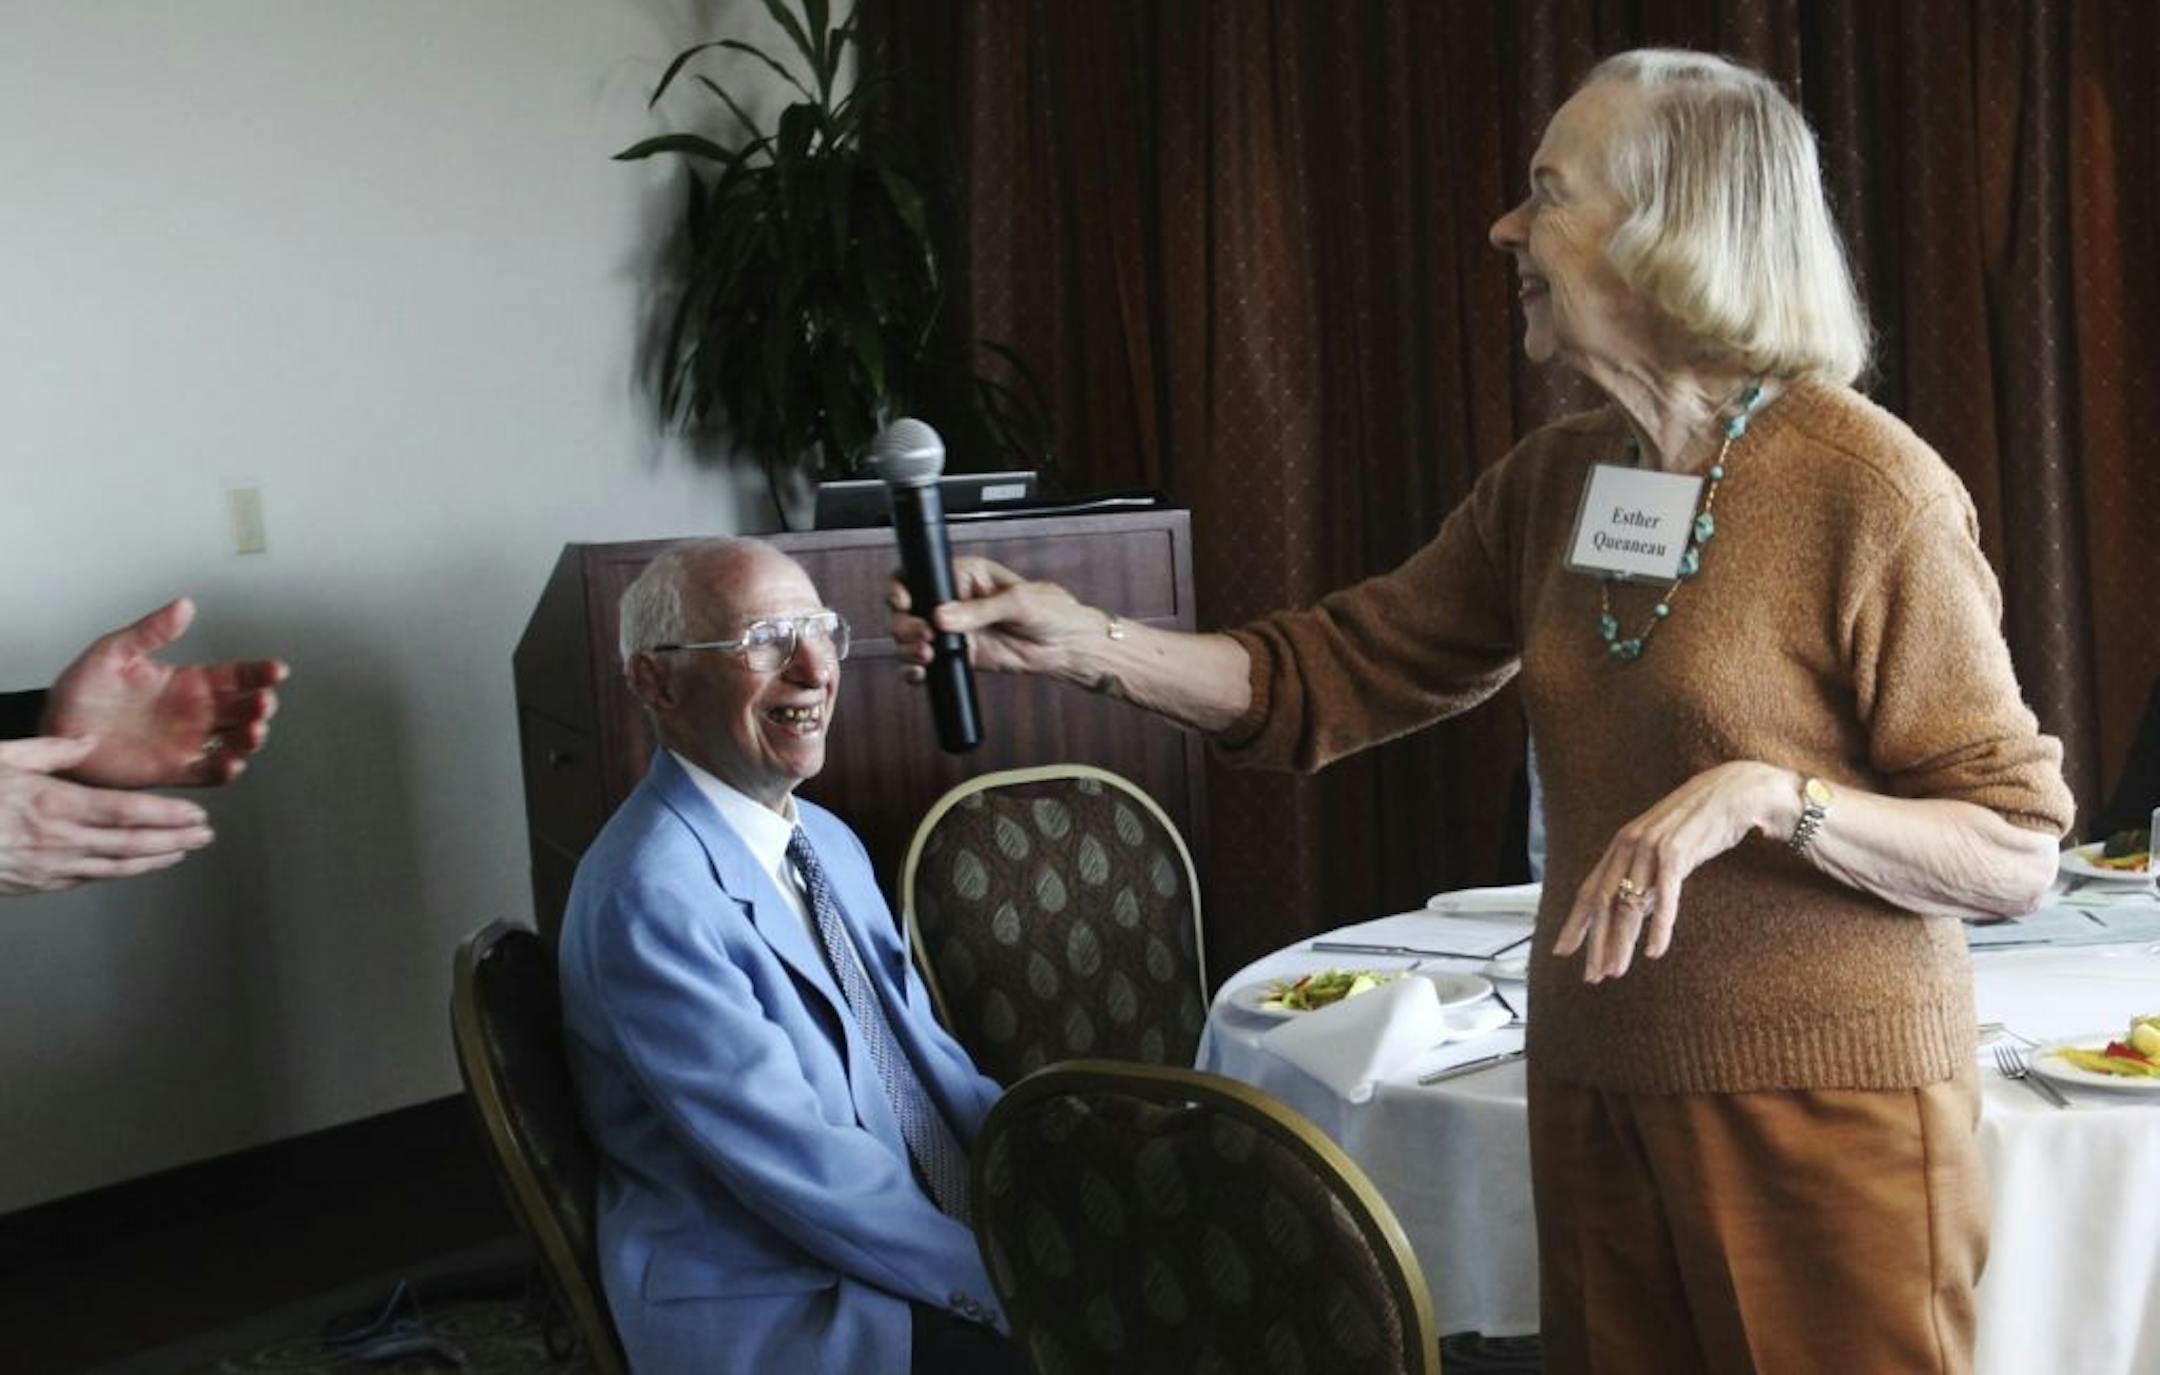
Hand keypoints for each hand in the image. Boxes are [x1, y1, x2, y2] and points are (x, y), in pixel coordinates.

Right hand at [0, 737, 214, 895]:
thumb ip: (48, 749)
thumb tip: (88, 740)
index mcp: (50, 804)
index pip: (124, 812)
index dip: (166, 816)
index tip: (197, 814)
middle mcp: (54, 840)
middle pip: (129, 844)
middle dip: (174, 840)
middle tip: (206, 835)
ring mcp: (44, 867)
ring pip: (113, 867)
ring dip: (153, 860)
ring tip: (183, 851)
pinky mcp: (33, 884)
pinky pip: (86, 879)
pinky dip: (118, 872)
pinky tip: (135, 866)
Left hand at [40, 598, 288, 787]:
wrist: (56, 732)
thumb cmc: (81, 690)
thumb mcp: (113, 651)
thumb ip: (150, 631)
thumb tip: (184, 605)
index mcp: (187, 683)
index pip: (234, 676)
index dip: (258, 673)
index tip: (276, 670)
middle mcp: (194, 714)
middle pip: (244, 710)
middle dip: (261, 707)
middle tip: (262, 703)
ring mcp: (186, 743)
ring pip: (235, 743)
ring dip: (250, 739)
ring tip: (252, 732)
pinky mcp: (172, 771)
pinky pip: (208, 774)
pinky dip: (225, 771)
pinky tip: (230, 763)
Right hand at [886, 556, 1106, 681]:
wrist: (1066, 646)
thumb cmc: (1051, 611)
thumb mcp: (1019, 602)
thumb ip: (980, 610)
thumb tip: (943, 615)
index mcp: (964, 575)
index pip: (919, 574)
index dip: (902, 587)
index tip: (903, 602)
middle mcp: (953, 601)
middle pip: (907, 610)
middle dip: (906, 625)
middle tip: (925, 636)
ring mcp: (953, 630)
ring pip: (911, 638)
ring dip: (908, 649)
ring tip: (927, 656)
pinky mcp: (959, 655)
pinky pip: (927, 664)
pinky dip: (916, 672)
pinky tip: (921, 675)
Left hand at [1553, 761, 1790, 981]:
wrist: (1733, 792)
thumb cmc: (1698, 824)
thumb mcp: (1662, 851)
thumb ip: (1644, 878)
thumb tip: (1633, 913)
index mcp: (1620, 846)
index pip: (1589, 890)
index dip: (1575, 923)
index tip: (1561, 951)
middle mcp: (1629, 846)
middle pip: (1603, 903)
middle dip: (1595, 943)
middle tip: (1591, 976)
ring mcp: (1651, 848)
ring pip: (1629, 904)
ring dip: (1621, 942)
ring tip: (1615, 971)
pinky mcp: (1677, 852)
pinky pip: (1664, 896)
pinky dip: (1658, 926)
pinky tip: (1654, 951)